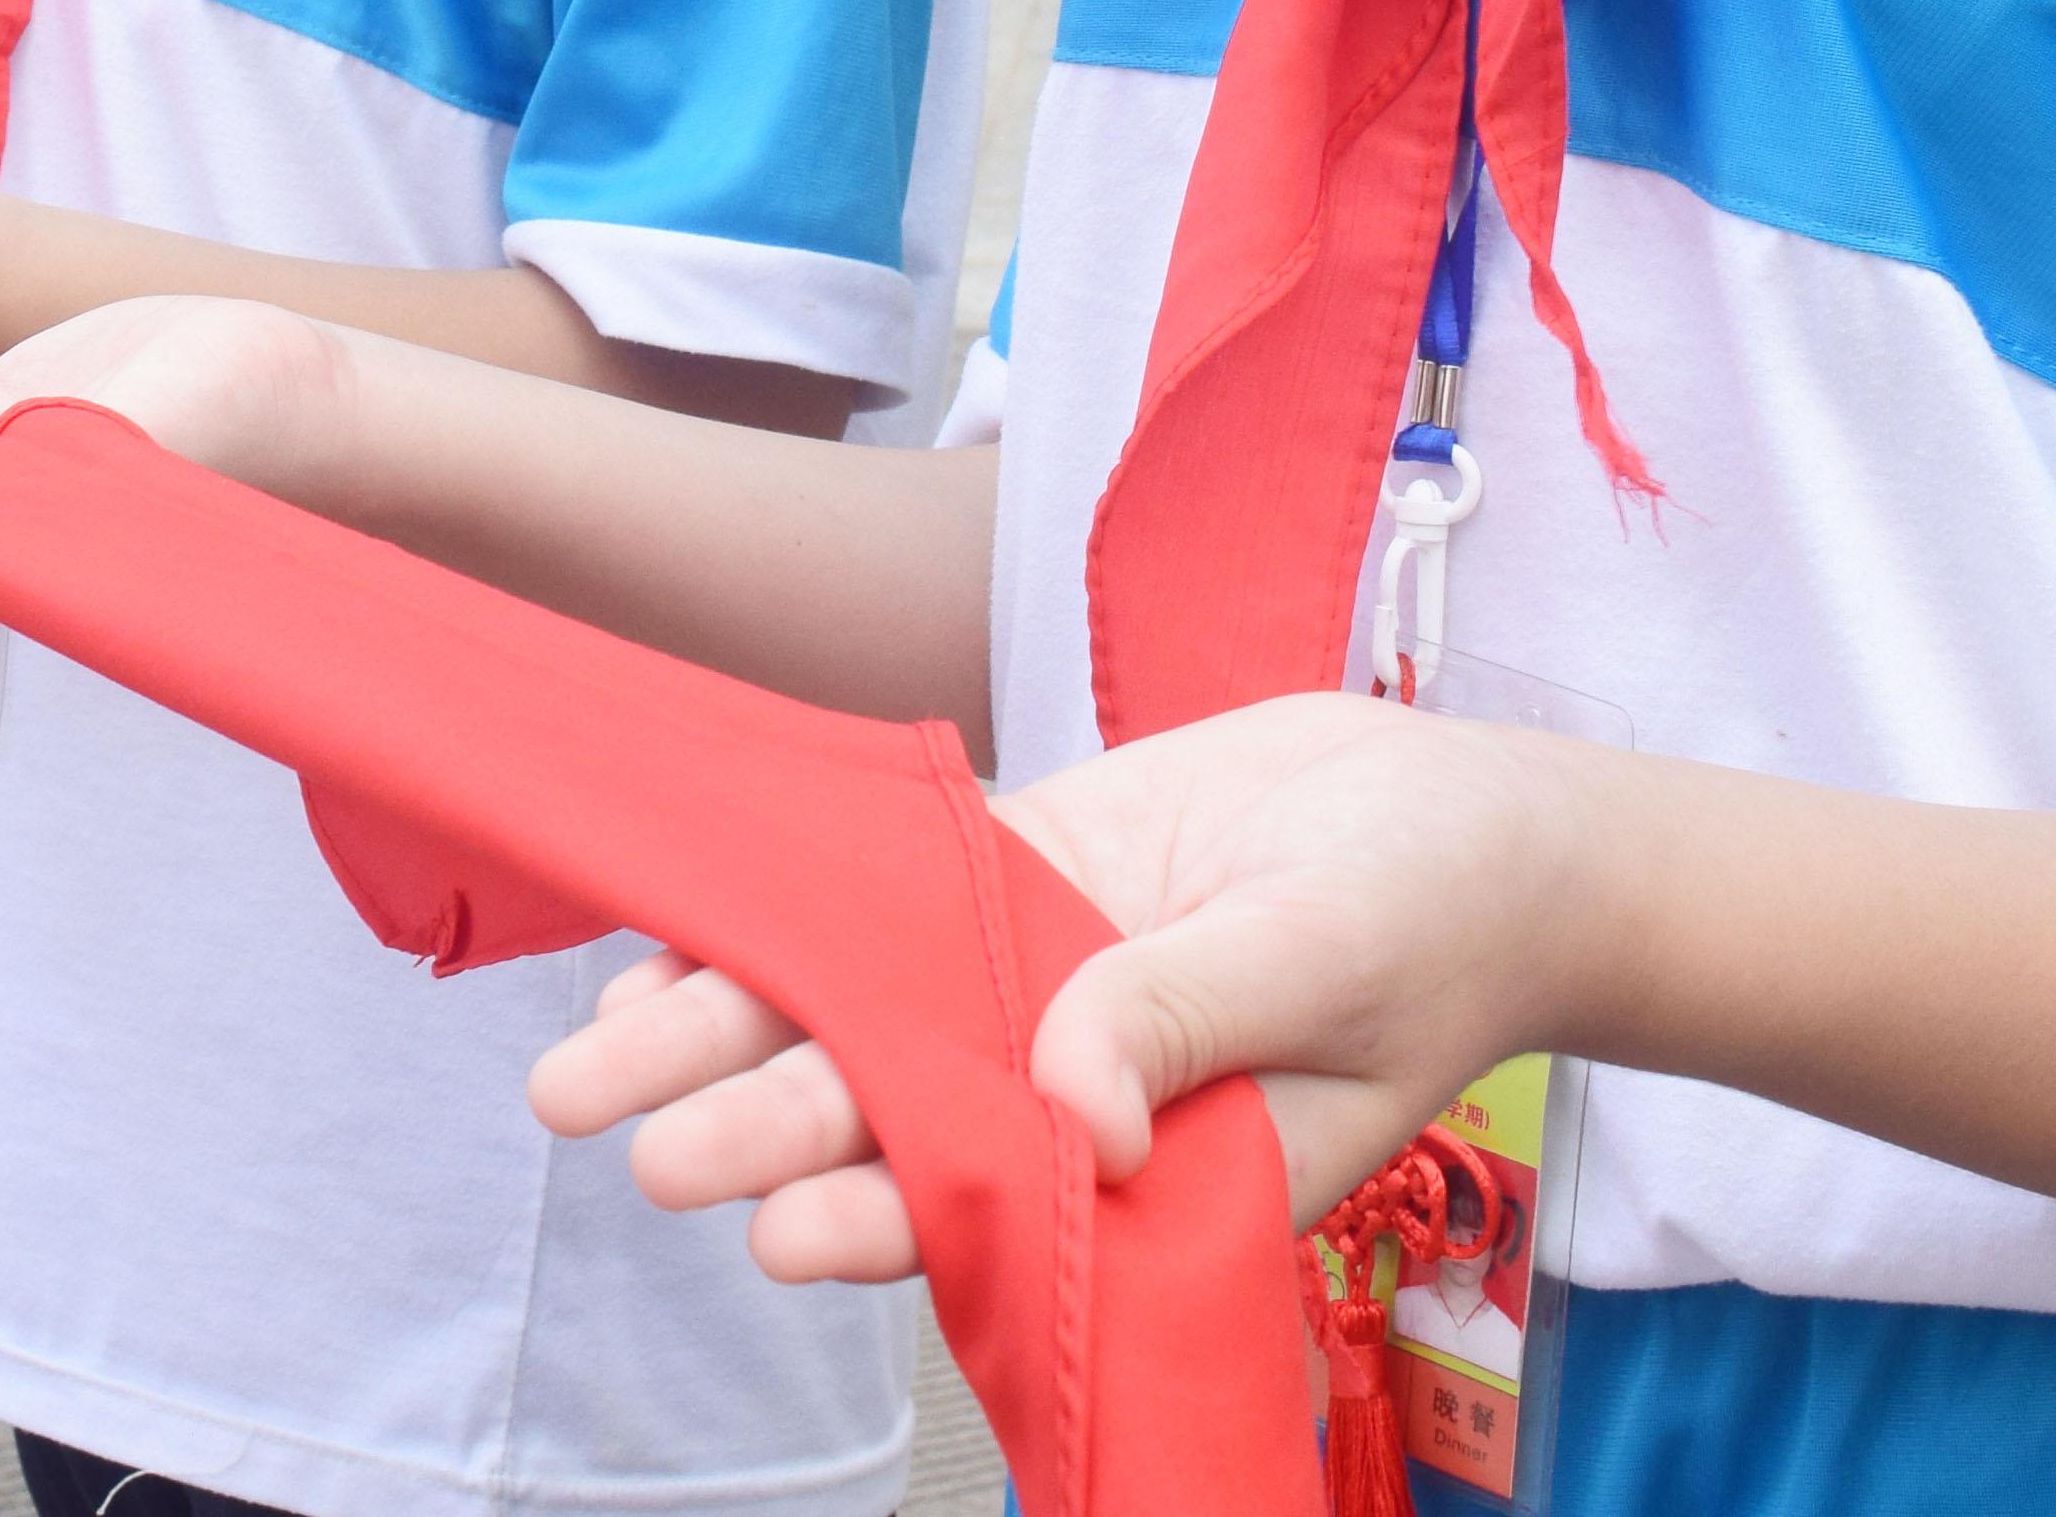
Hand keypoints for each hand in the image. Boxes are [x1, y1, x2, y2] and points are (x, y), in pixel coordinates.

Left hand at [523, 696, 1615, 1285]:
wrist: (1469, 823)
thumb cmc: (1438, 917)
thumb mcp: (1328, 962)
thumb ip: (1190, 1023)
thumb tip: (1079, 1107)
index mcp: (1159, 1164)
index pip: (994, 1204)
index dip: (885, 1214)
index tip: (784, 1232)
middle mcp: (1070, 1093)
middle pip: (887, 1114)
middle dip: (752, 1129)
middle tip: (625, 1138)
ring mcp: (1031, 984)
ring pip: (855, 1016)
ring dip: (727, 1035)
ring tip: (586, 1059)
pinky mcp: (1021, 884)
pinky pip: (882, 908)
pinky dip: (782, 922)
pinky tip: (674, 939)